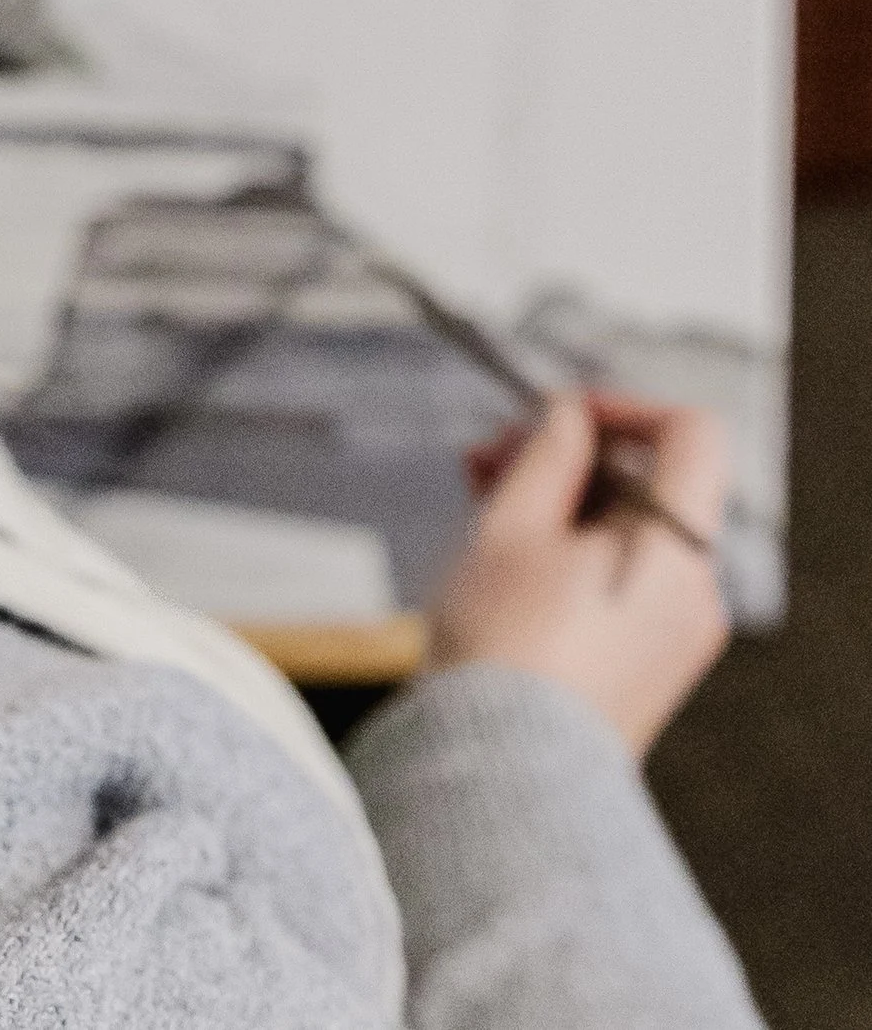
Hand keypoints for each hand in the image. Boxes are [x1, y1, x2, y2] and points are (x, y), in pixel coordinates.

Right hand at [425, 388, 730, 758]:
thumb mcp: (510, 526)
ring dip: (560, 500)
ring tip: (478, 494)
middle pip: (649, 484)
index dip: (621, 406)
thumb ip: (547, 455)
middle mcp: (694, 591)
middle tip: (489, 453)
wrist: (505, 767)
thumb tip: (568, 418)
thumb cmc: (504, 646)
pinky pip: (619, 578)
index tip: (556, 413)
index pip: (689, 435)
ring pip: (626, 531)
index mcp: (676, 550)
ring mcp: (676, 632)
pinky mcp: (647, 663)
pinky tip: (503, 546)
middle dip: (569, 456)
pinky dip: (570, 549)